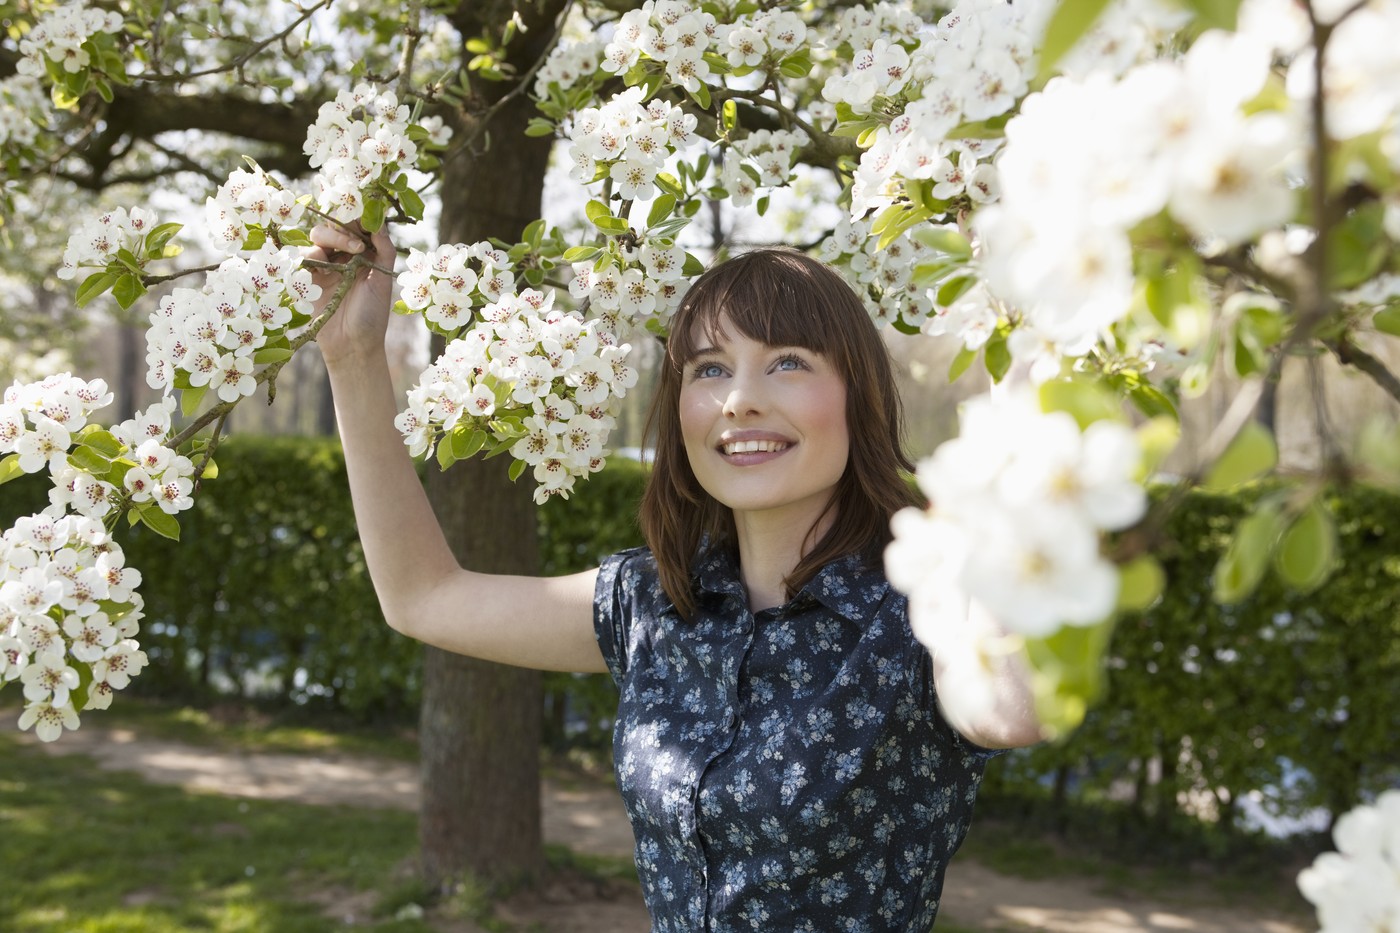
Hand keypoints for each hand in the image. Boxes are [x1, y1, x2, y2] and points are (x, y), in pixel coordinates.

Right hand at [305, 222, 396, 365]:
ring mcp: (325, 265)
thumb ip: (384, 249)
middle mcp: (343, 256)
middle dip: (344, 229)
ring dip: (332, 238)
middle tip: (357, 244)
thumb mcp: (383, 280)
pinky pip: (303, 255)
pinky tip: (324, 264)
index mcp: (364, 254)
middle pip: (335, 226)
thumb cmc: (372, 314)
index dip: (358, 219)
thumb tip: (379, 222)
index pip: (357, 225)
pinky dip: (312, 253)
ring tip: (348, 253)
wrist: (352, 344)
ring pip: (318, 235)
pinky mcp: (308, 277)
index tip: (365, 222)